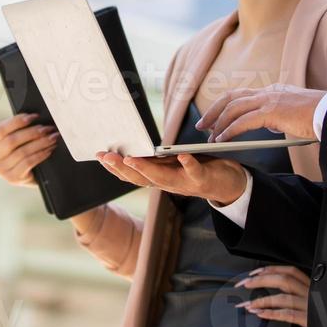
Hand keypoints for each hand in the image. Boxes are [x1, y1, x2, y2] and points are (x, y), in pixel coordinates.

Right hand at [0, 112, 59, 186]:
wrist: (28, 177)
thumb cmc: (22, 155)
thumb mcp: (16, 143)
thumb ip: (18, 130)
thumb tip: (34, 118)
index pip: (1, 130)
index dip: (17, 121)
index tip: (34, 116)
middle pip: (11, 141)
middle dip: (32, 132)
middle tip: (46, 128)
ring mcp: (2, 170)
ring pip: (22, 152)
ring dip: (40, 143)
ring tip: (52, 138)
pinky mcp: (13, 178)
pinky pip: (28, 163)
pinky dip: (40, 154)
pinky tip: (49, 150)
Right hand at [95, 150, 247, 205]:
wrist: (228, 184)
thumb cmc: (196, 169)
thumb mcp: (172, 163)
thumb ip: (156, 157)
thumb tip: (135, 142)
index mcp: (159, 177)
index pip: (132, 175)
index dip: (115, 167)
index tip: (98, 155)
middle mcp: (168, 184)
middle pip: (141, 179)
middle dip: (121, 168)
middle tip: (105, 156)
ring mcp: (184, 184)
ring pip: (161, 179)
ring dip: (145, 170)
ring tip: (131, 158)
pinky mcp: (202, 179)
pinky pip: (194, 172)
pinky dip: (188, 164)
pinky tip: (182, 155)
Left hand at [196, 84, 324, 142]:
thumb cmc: (318, 116)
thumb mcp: (293, 114)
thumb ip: (278, 116)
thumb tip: (269, 125)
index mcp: (272, 91)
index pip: (240, 94)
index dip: (224, 105)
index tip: (214, 117)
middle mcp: (267, 92)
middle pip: (230, 97)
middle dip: (214, 111)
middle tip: (202, 125)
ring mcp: (269, 100)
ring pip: (233, 108)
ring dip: (218, 122)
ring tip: (208, 136)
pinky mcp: (272, 112)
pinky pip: (243, 122)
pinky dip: (229, 130)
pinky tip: (222, 139)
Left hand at [236, 265, 310, 325]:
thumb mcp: (317, 300)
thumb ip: (302, 293)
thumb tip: (275, 290)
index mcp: (314, 286)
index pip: (290, 271)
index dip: (271, 269)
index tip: (254, 272)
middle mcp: (312, 293)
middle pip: (284, 280)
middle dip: (261, 281)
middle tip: (244, 284)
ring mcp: (312, 307)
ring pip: (284, 298)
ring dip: (262, 300)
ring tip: (247, 305)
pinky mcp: (310, 321)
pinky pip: (288, 315)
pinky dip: (272, 313)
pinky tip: (259, 314)